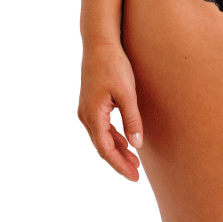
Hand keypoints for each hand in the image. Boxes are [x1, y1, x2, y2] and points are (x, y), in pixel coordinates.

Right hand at [77, 38, 143, 181]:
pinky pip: (101, 128)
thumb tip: (137, 145)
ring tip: (134, 162)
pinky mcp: (91, 104)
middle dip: (119, 161)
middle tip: (136, 175)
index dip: (120, 165)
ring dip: (117, 150)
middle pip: (103, 147)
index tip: (134, 177)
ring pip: (102, 138)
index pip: (106, 150)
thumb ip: (132, 120)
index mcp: (93, 116)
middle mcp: (86, 116)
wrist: (99, 44)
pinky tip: (126, 141)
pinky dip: (113, 137)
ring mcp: (86, 110)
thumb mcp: (127, 93)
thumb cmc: (114, 66)